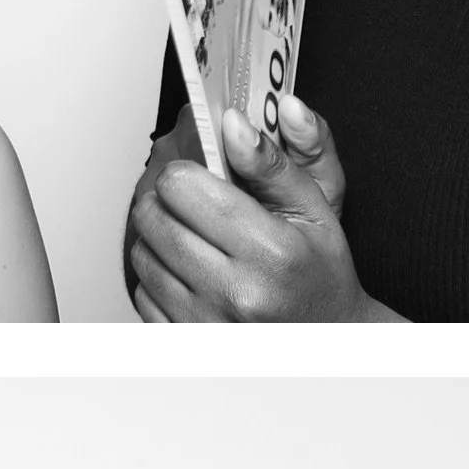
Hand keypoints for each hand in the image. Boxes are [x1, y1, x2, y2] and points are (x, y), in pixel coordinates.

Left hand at [124, 95, 370, 326]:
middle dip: (165, 200)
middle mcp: (235, 292)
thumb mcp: (313, 208)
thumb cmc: (318, 272)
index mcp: (270, 252)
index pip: (184, 189)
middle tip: (190, 202)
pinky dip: (158, 276)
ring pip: (143, 255)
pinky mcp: (187, 344)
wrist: (325, 336)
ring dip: (158, 237)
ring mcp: (207, 324)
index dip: (182, 172)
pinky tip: (187, 271)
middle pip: (155, 219)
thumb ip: (271, 163)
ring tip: (192, 236)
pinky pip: (143, 294)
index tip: (197, 176)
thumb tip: (233, 124)